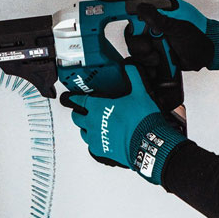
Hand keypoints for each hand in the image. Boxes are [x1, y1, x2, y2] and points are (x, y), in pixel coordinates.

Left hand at [61, 64, 185, 183]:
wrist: (147, 143)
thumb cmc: (141, 120)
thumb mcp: (140, 93)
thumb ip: (133, 77)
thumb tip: (130, 67)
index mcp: (98, 107)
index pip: (79, 101)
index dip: (74, 98)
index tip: (72, 97)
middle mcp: (92, 123)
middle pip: (76, 117)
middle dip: (79, 113)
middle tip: (83, 111)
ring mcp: (95, 138)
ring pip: (82, 132)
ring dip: (86, 127)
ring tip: (93, 125)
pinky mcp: (101, 150)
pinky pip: (91, 145)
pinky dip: (95, 141)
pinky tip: (101, 138)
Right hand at [98, 0, 213, 71]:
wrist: (206, 54)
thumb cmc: (197, 35)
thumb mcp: (176, 26)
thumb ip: (156, 17)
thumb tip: (140, 7)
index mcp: (158, 9)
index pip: (133, 3)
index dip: (116, 2)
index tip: (102, 0)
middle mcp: (152, 22)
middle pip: (130, 30)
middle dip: (139, 41)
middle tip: (150, 44)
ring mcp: (152, 37)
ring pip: (134, 46)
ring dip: (146, 53)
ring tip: (160, 54)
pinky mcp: (153, 51)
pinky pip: (140, 57)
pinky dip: (148, 61)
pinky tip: (159, 61)